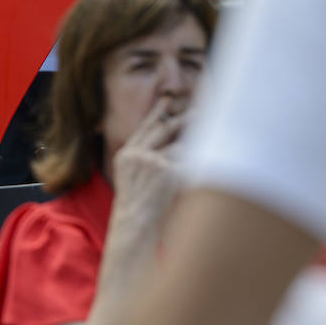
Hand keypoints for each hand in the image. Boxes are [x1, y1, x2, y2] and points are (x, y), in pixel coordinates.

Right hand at [110, 97, 185, 219]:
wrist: (135, 223)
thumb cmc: (138, 203)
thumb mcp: (130, 175)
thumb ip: (143, 155)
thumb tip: (166, 134)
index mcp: (126, 154)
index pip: (144, 127)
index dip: (157, 113)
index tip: (167, 100)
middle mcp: (137, 154)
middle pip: (164, 129)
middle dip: (183, 120)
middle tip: (199, 112)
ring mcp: (152, 162)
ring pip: (180, 148)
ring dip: (190, 154)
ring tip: (195, 161)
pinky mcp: (167, 172)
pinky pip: (187, 164)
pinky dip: (192, 170)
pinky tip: (191, 180)